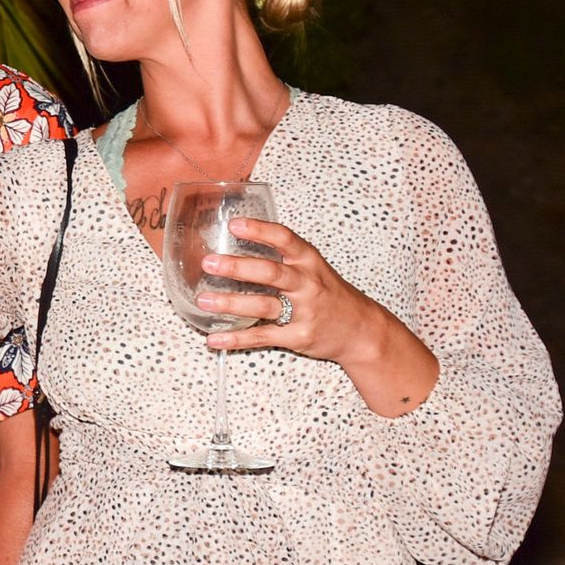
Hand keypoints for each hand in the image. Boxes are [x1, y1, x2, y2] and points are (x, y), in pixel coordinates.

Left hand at [197, 217, 389, 366]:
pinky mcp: (298, 337)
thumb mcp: (313, 267)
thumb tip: (238, 238)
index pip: (284, 239)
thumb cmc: (330, 293)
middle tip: (208, 263)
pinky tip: (214, 338)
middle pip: (270, 273)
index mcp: (309, 261)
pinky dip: (236, 339)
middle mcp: (307, 284)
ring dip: (230, 303)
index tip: (234, 225)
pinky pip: (262, 337)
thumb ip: (283, 256)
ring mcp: (304, 312)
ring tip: (203, 300)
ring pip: (263, 306)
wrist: (361, 330)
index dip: (259, 230)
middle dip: (237, 267)